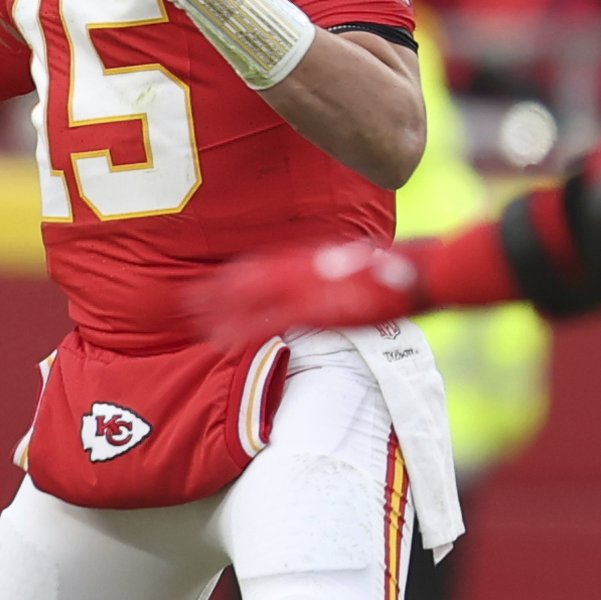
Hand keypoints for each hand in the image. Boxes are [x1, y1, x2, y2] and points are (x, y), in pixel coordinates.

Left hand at [185, 239, 426, 344]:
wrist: (412, 273)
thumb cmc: (396, 269)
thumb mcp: (359, 262)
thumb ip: (336, 269)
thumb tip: (334, 275)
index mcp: (308, 258)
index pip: (261, 263)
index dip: (234, 274)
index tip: (214, 280)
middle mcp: (297, 268)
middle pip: (243, 279)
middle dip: (215, 290)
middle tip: (188, 298)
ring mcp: (299, 288)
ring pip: (242, 299)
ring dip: (214, 309)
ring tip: (189, 318)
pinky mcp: (308, 311)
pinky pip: (261, 323)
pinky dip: (236, 330)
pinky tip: (216, 341)